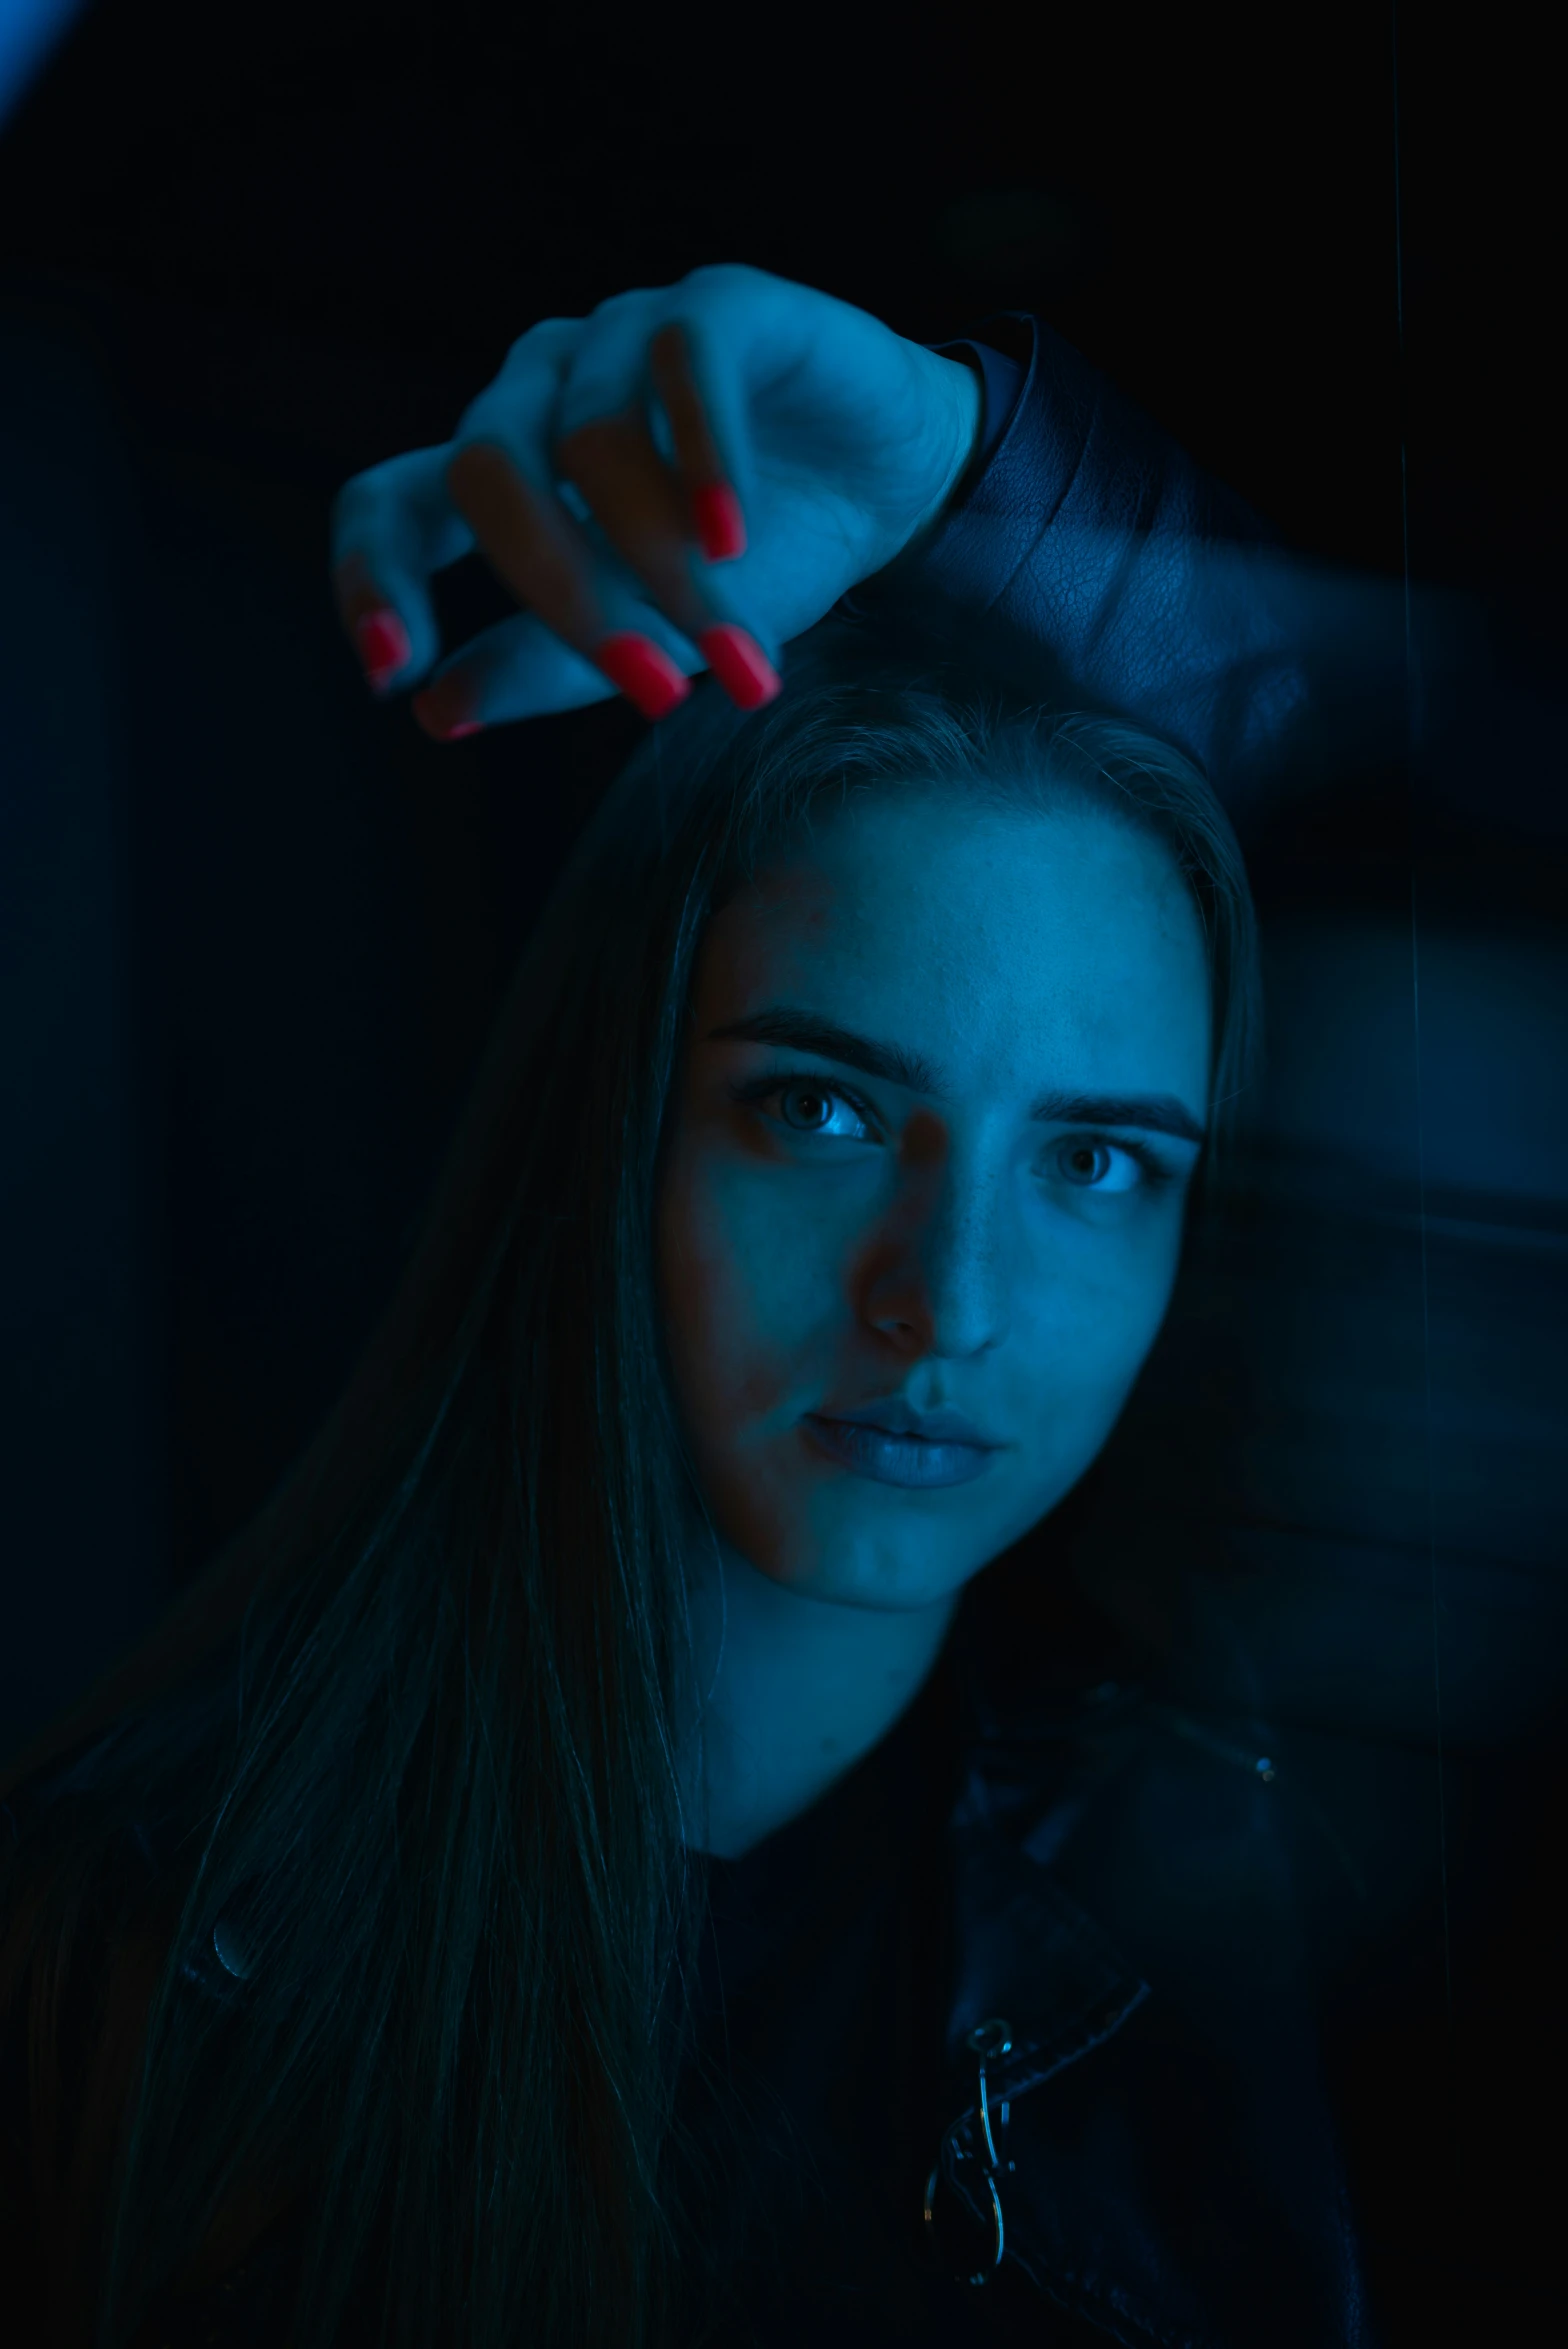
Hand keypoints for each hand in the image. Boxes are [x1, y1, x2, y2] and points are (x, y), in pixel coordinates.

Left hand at [328, 263, 982, 736]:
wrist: (893, 489)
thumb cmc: (760, 561)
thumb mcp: (650, 634)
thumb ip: (546, 664)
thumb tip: (432, 709)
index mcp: (503, 470)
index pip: (391, 504)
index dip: (372, 579)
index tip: (393, 670)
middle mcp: (541, 387)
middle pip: (483, 472)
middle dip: (560, 595)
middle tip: (649, 689)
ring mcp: (621, 333)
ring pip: (587, 437)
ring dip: (663, 564)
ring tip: (738, 652)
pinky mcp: (719, 303)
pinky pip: (682, 362)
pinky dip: (702, 459)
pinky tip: (732, 538)